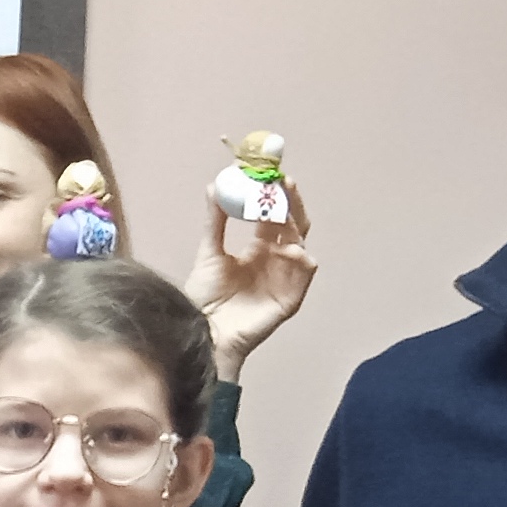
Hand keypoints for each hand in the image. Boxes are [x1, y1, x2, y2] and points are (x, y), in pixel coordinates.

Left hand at [188, 169, 316, 379]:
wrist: (203, 332)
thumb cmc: (206, 298)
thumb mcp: (209, 253)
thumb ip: (215, 221)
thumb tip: (214, 186)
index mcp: (259, 248)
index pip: (273, 215)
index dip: (273, 195)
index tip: (268, 174)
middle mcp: (276, 259)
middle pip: (292, 224)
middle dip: (290, 202)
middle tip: (284, 182)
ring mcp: (285, 277)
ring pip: (300, 244)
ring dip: (296, 225)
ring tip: (285, 210)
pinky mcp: (289, 298)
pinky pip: (303, 277)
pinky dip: (302, 261)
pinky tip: (294, 249)